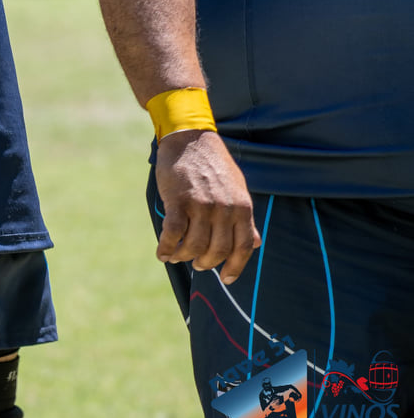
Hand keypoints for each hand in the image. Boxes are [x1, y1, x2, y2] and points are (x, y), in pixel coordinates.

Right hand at [154, 129, 258, 283]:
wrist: (190, 138)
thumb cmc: (213, 165)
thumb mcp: (237, 189)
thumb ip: (244, 218)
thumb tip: (254, 243)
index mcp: (242, 207)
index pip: (243, 247)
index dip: (235, 267)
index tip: (226, 278)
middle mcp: (224, 208)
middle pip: (216, 250)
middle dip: (205, 262)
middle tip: (197, 263)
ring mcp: (201, 205)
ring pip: (194, 245)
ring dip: (184, 256)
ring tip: (177, 256)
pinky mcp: (178, 200)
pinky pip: (173, 233)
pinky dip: (166, 247)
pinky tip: (162, 252)